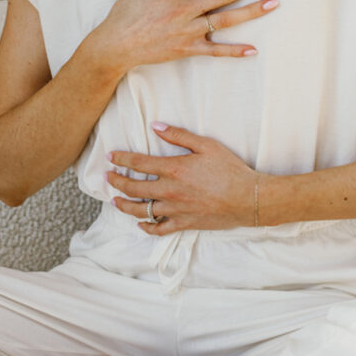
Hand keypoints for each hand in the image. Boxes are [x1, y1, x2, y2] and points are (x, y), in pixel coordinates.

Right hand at [88, 0, 279, 78]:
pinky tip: (253, 49)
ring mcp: (189, 31)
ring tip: (273, 2)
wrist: (115, 45)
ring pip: (227, 20)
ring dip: (252, 11)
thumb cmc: (126, 11)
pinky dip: (234, 51)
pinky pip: (215, 51)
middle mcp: (186, 9)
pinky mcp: (188, 49)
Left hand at [107, 123, 255, 234]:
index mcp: (173, 169)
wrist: (248, 199)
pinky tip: (140, 224)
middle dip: (116, 181)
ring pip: (141, 211)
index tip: (110, 157)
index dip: (121, 159)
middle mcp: (169, 191)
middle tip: (107, 177)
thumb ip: (178, 135)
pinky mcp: (184, 224)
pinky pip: (159, 229)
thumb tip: (155, 126)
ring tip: (115, 200)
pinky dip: (146, 227)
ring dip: (124, 205)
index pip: (138, 163)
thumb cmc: (230, 169)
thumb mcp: (206, 145)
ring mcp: (175, 210)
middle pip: (134, 187)